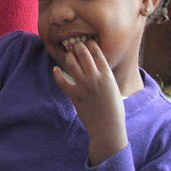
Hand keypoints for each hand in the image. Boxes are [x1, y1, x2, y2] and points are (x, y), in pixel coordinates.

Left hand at [53, 39, 127, 165]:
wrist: (108, 128)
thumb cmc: (114, 109)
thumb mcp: (114, 88)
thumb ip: (105, 75)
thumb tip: (98, 65)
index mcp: (107, 75)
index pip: (97, 52)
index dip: (91, 44)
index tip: (87, 42)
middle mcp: (95, 78)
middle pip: (83, 53)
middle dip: (78, 46)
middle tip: (75, 45)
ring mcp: (84, 86)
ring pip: (71, 63)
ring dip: (69, 57)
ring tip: (68, 55)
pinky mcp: (74, 95)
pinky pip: (62, 81)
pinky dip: (57, 74)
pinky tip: (56, 69)